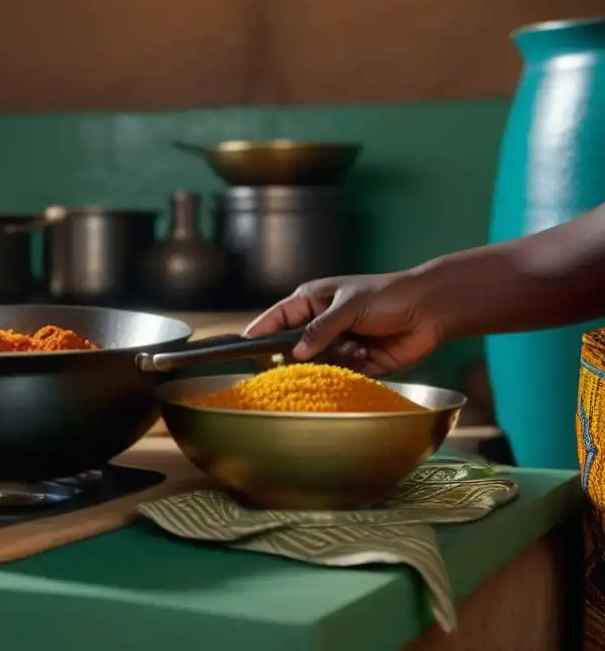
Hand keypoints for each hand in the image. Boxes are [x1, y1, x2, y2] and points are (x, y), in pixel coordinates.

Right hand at [243, 271, 447, 376]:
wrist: (429, 310)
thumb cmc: (387, 296)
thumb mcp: (348, 306)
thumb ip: (320, 329)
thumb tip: (296, 352)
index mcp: (312, 302)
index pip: (276, 318)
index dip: (259, 332)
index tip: (242, 347)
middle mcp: (321, 325)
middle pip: (293, 347)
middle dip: (299, 355)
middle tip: (306, 357)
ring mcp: (337, 345)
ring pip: (317, 364)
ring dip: (332, 360)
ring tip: (355, 346)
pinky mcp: (356, 364)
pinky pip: (340, 375)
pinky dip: (350, 369)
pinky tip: (366, 353)